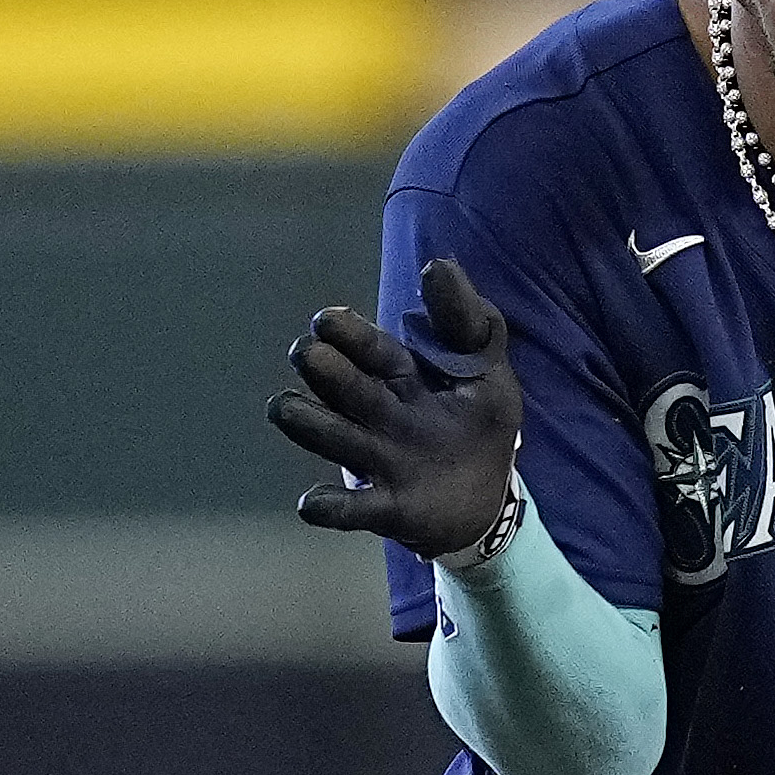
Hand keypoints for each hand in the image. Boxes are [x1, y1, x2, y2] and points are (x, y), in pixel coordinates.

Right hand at [264, 258, 523, 558]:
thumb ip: (468, 320)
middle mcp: (380, 416)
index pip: (371, 350)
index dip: (350, 334)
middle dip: (326, 371)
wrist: (491, 499)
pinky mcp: (389, 508)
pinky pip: (354, 510)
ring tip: (284, 408)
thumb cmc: (480, 424)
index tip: (327, 319)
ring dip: (310, 424)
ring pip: (336, 439)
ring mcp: (380, 462)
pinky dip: (331, 508)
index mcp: (402, 378)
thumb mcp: (486, 369)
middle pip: (346, 388)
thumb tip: (437, 264)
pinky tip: (310, 503)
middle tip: (307, 353)